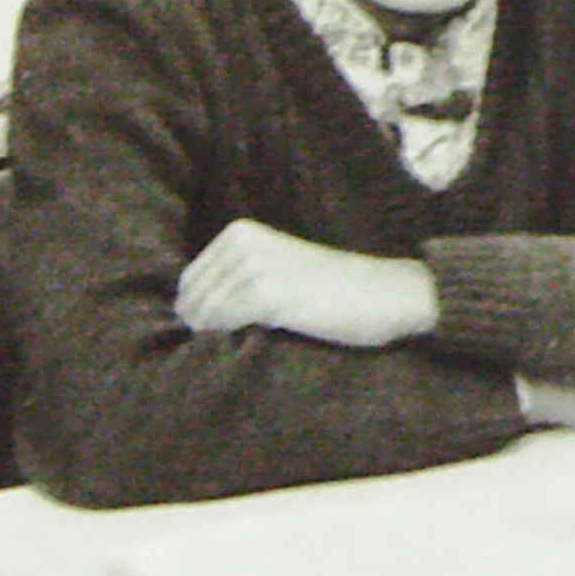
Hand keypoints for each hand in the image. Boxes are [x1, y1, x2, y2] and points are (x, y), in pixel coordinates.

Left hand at [175, 220, 438, 347]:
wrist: (389, 293)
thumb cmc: (335, 290)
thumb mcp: (278, 270)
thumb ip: (236, 279)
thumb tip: (185, 315)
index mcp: (241, 232)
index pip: (188, 282)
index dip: (200, 313)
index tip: (227, 330)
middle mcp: (242, 242)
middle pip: (189, 299)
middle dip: (204, 326)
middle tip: (238, 342)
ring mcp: (253, 266)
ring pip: (202, 315)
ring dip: (218, 337)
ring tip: (253, 341)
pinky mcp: (267, 293)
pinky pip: (222, 324)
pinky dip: (230, 340)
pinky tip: (259, 339)